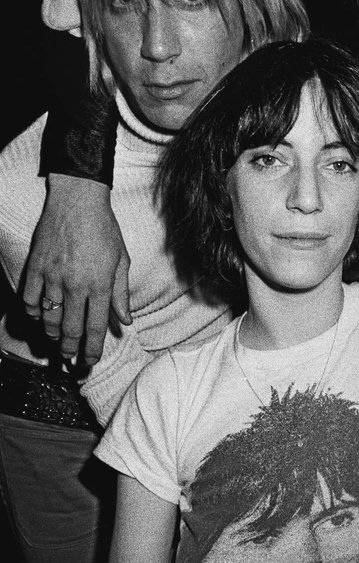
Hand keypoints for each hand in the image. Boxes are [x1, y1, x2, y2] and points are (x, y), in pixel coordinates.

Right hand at [23, 174, 130, 363]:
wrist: (77, 200)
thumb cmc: (104, 229)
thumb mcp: (122, 260)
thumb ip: (121, 294)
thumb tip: (125, 321)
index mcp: (100, 285)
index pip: (95, 328)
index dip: (92, 350)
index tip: (90, 362)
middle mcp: (75, 285)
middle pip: (70, 329)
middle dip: (70, 350)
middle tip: (71, 359)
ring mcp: (52, 276)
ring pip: (49, 318)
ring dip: (52, 334)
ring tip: (57, 341)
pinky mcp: (36, 267)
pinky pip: (29, 299)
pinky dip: (34, 313)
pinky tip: (40, 317)